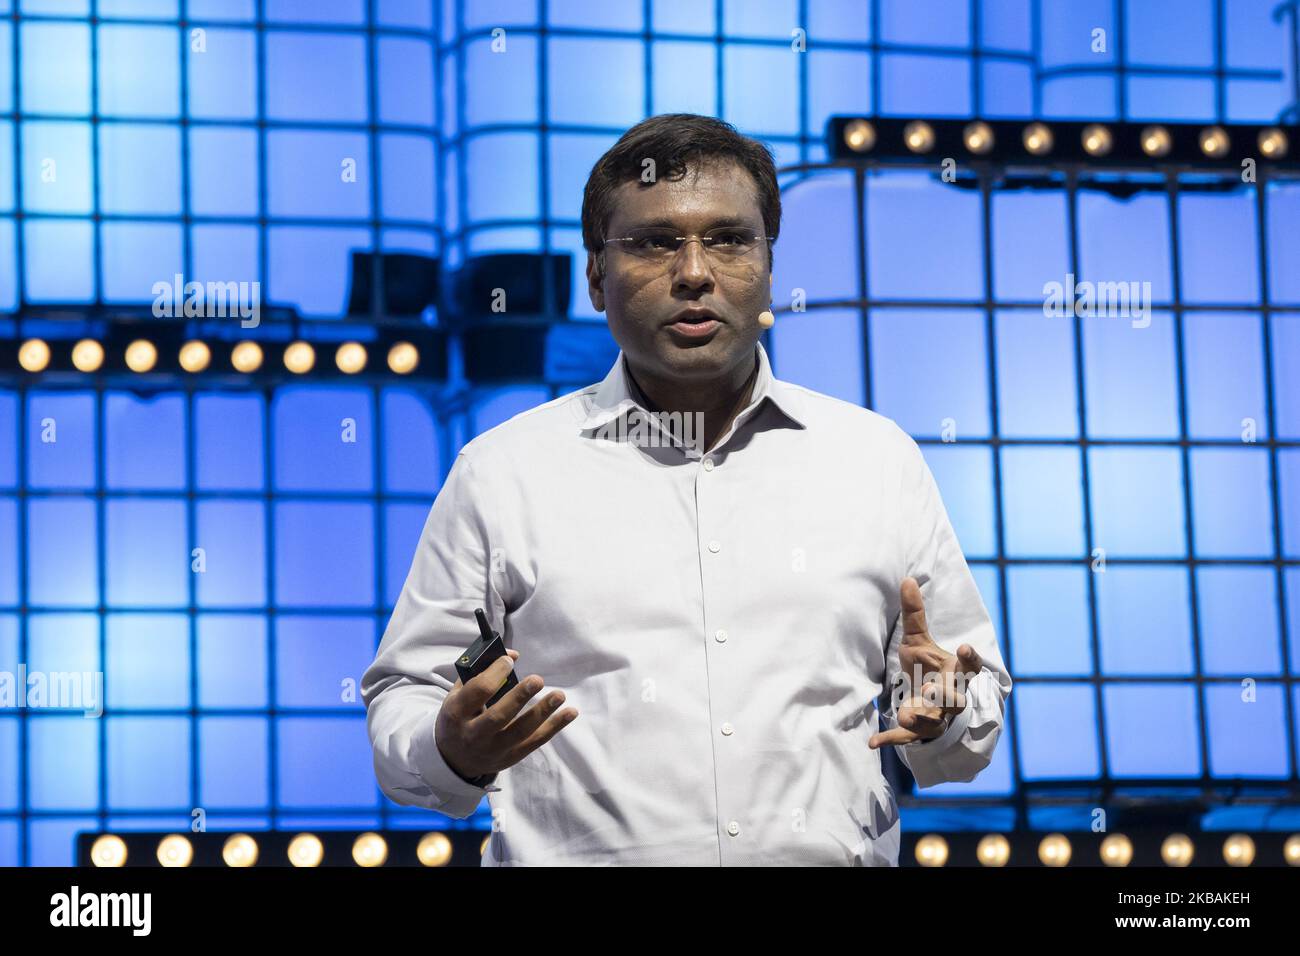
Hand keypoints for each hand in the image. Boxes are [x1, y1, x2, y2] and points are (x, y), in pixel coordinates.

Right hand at [435, 648, 578, 779]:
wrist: (454, 758)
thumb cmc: (460, 716)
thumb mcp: (459, 693)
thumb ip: (481, 672)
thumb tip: (513, 655)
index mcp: (457, 713)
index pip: (477, 692)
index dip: (494, 674)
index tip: (509, 661)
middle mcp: (473, 734)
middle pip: (498, 716)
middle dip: (519, 697)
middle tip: (537, 680)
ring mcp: (493, 749)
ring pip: (520, 732)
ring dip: (542, 713)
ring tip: (559, 695)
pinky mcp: (511, 757)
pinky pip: (535, 742)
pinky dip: (554, 727)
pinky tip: (570, 712)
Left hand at [869, 576, 982, 749]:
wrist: (930, 704)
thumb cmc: (927, 668)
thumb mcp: (919, 641)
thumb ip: (915, 615)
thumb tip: (907, 579)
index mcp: (956, 673)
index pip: (970, 667)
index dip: (969, 660)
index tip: (964, 648)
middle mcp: (951, 697)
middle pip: (955, 699)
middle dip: (945, 696)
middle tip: (932, 689)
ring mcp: (938, 718)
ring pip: (935, 722)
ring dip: (921, 718)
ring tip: (906, 713)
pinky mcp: (920, 732)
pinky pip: (909, 738)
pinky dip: (892, 740)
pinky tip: (873, 742)